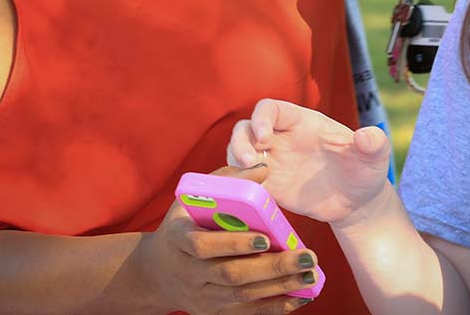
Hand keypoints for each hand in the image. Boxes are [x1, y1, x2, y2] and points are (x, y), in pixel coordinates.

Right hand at [133, 163, 321, 313]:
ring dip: (280, 287)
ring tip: (310, 274)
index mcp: (179, 239)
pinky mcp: (214, 312)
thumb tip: (263, 170)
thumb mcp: (193, 200)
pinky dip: (275, 307)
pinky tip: (301, 295)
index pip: (202, 246)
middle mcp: (189, 272)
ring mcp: (202, 296)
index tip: (264, 238)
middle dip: (272, 267)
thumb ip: (227, 182)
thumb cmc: (184, 226)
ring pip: (242, 295)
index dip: (233, 243)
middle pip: (231, 274)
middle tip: (306, 257)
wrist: (158, 272)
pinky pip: (247, 313)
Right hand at [228, 99, 391, 227]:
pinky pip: (244, 180)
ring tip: (248, 177)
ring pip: (239, 151)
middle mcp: (282, 139)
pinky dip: (238, 184)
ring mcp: (273, 162)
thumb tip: (366, 137)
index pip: (270, 109)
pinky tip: (247, 195)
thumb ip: (374, 143)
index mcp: (302, 122)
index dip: (261, 118)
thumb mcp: (376, 156)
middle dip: (241, 141)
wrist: (357, 203)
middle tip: (249, 161)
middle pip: (246, 128)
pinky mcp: (270, 187)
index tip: (265, 137)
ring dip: (235, 161)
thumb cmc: (365, 171)